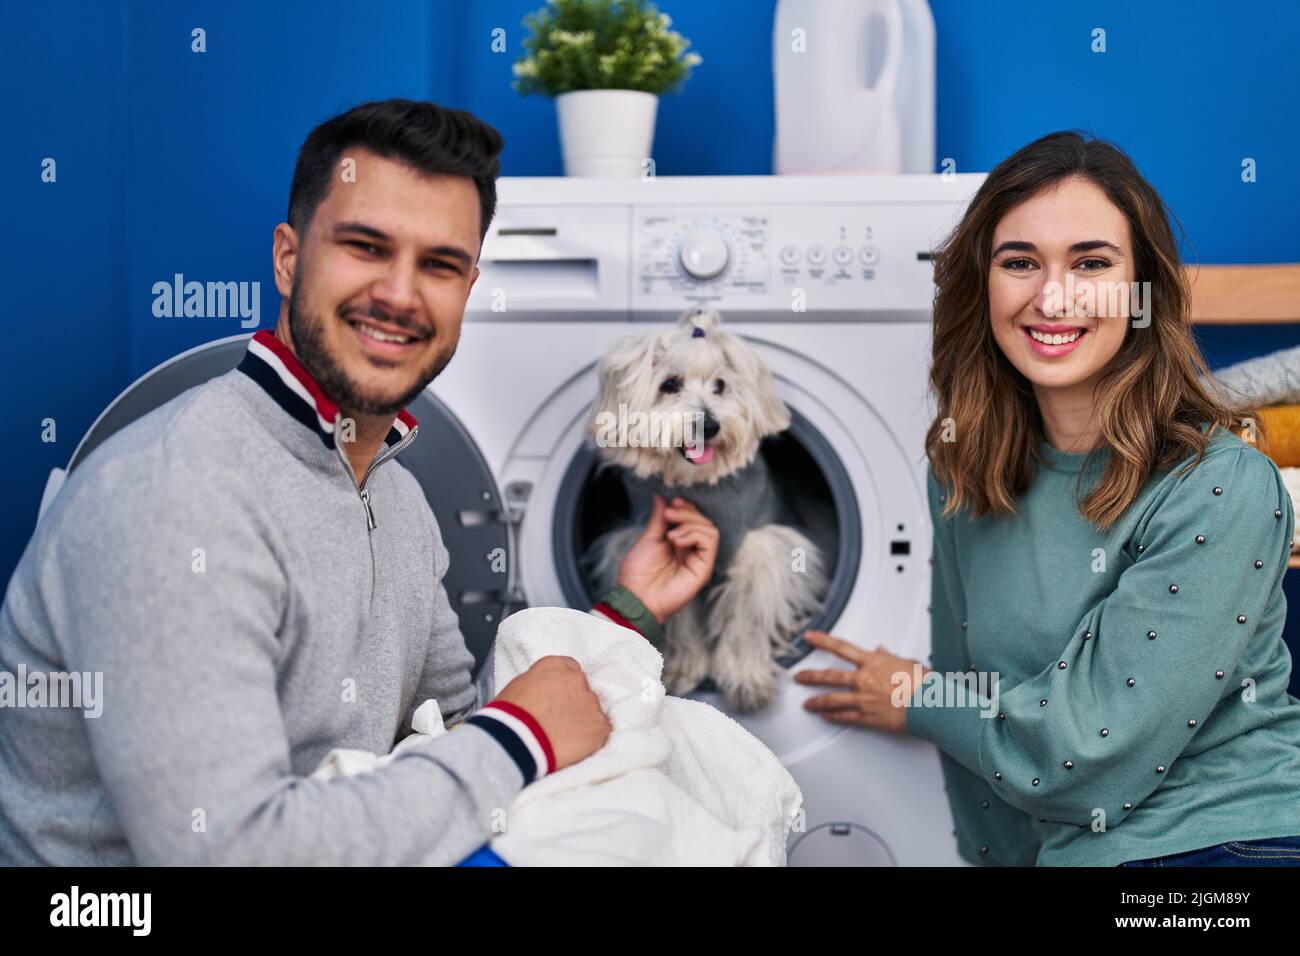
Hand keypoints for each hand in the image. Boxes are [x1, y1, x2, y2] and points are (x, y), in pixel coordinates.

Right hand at [492, 656, 609, 770]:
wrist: (515, 741)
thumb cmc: (508, 717)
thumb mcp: (518, 686)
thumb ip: (539, 682)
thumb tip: (544, 692)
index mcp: (556, 666)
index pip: (569, 669)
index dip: (563, 688)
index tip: (557, 701)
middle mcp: (577, 679)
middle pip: (581, 690)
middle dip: (573, 705)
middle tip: (557, 722)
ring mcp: (591, 702)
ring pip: (591, 711)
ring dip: (581, 722)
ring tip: (561, 738)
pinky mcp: (600, 726)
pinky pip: (599, 731)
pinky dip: (589, 740)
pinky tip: (571, 747)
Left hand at [615, 495, 719, 622]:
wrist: (635, 596)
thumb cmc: (638, 573)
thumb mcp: (648, 538)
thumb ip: (659, 519)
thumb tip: (661, 496)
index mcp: (680, 543)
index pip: (694, 518)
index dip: (687, 507)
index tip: (672, 502)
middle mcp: (692, 551)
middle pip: (704, 521)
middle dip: (688, 513)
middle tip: (669, 514)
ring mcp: (699, 560)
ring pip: (710, 530)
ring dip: (690, 524)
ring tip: (670, 533)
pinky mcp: (703, 569)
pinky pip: (710, 543)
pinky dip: (694, 534)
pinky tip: (676, 540)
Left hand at [793, 630, 930, 733]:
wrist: (930, 705)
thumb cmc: (923, 684)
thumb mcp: (907, 663)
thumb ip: (889, 657)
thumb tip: (881, 651)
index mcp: (872, 663)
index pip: (841, 647)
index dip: (822, 640)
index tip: (809, 637)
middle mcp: (863, 679)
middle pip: (829, 676)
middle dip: (810, 676)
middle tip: (798, 677)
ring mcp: (863, 699)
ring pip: (832, 700)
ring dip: (816, 702)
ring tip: (806, 704)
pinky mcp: (867, 717)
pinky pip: (844, 717)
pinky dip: (832, 717)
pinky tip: (825, 717)